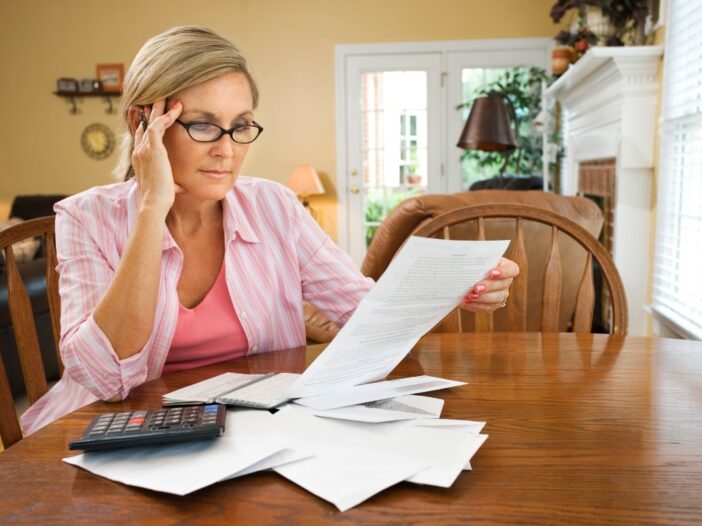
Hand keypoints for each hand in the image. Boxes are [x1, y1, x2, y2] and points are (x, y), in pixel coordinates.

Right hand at [131, 99, 183, 215]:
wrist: (153, 203)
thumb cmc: (160, 200)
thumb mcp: (166, 187)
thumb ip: (171, 183)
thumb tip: (182, 188)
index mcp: (140, 159)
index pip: (142, 136)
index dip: (148, 125)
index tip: (156, 116)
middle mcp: (139, 151)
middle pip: (145, 124)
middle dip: (152, 111)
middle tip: (159, 97)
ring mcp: (144, 149)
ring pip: (151, 121)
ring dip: (160, 108)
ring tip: (170, 97)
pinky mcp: (152, 149)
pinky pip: (158, 126)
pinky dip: (167, 116)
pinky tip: (177, 109)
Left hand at [459, 257, 519, 312]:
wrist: (464, 277)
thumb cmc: (472, 263)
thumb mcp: (475, 258)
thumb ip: (475, 258)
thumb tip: (467, 260)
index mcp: (505, 266)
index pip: (512, 269)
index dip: (504, 272)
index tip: (492, 273)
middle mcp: (506, 281)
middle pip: (503, 285)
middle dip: (489, 287)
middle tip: (476, 288)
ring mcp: (501, 294)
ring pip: (497, 298)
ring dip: (483, 298)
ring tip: (470, 296)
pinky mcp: (492, 304)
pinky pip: (487, 307)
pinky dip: (476, 305)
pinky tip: (466, 302)